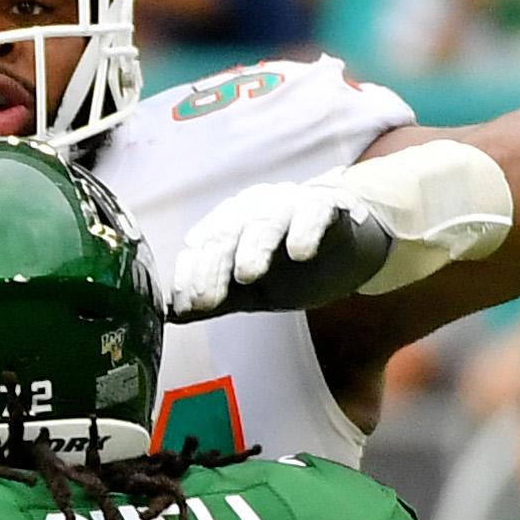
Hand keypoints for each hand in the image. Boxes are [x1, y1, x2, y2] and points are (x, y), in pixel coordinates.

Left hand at [168, 177, 394, 321]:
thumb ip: (215, 300)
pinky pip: (313, 211)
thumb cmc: (292, 268)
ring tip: (247, 275)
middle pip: (226, 234)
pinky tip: (301, 253)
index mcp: (228, 225)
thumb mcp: (251, 292)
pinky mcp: (326, 204)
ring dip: (254, 247)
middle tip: (207, 300)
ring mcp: (289, 204)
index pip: (201, 246)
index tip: (186, 305)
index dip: (191, 274)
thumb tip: (169, 315)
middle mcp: (253, 209)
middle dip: (214, 268)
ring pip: (265, 221)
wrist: (351, 246)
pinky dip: (306, 230)